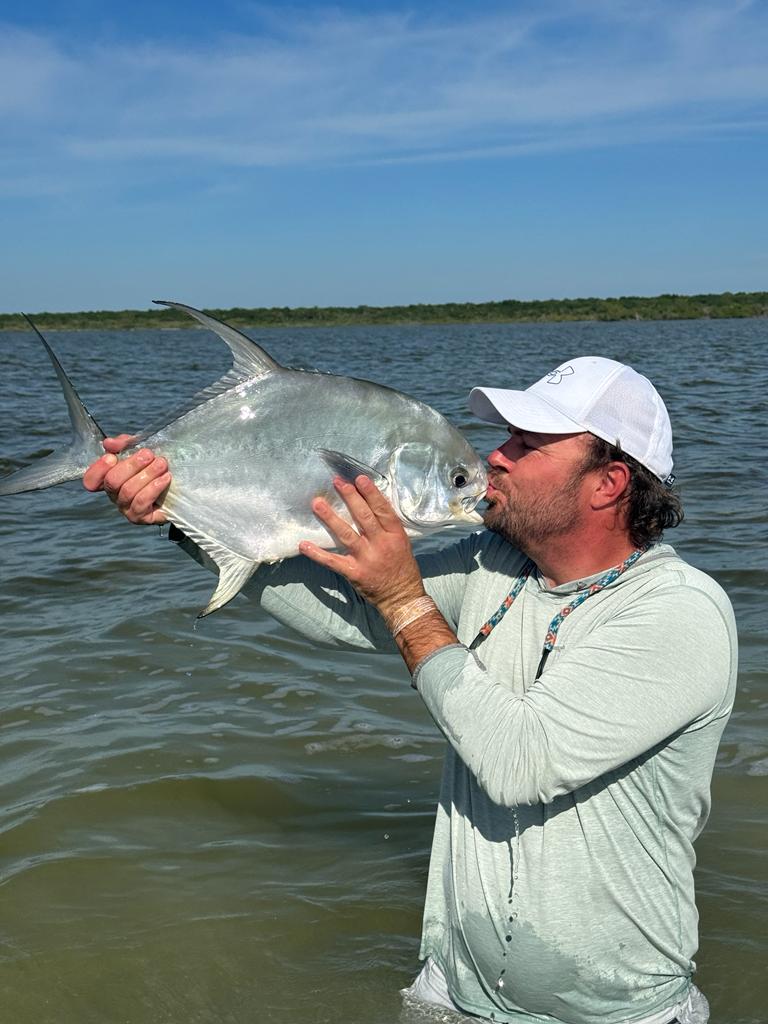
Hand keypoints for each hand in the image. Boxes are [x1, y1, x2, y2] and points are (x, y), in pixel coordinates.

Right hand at [83, 435, 170, 524]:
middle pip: (112, 481)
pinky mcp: (140, 516)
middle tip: (148, 455)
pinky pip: (142, 502)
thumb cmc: (154, 467)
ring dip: (147, 474)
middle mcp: (114, 495)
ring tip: (162, 464)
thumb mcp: (139, 450)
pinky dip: (154, 487)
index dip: (98, 469)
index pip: (91, 480)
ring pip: (128, 491)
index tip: (112, 456)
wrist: (178, 487)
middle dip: (131, 465)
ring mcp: (125, 508)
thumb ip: (124, 445)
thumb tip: (109, 443)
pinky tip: (165, 478)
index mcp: (109, 479)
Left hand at [299, 475, 425, 617]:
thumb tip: (370, 505)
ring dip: (330, 518)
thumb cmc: (403, 568)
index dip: (370, 493)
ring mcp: (366, 558)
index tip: (359, 478)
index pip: (382, 510)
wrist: (402, 598)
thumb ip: (387, 527)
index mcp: (395, 535)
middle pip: (363, 517)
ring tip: (317, 503)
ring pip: (346, 534)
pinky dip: (317, 553)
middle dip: (349, 497)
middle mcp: (381, 544)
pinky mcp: (354, 572)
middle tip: (337, 482)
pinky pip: (332, 561)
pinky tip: (304, 544)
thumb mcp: (402, 543)